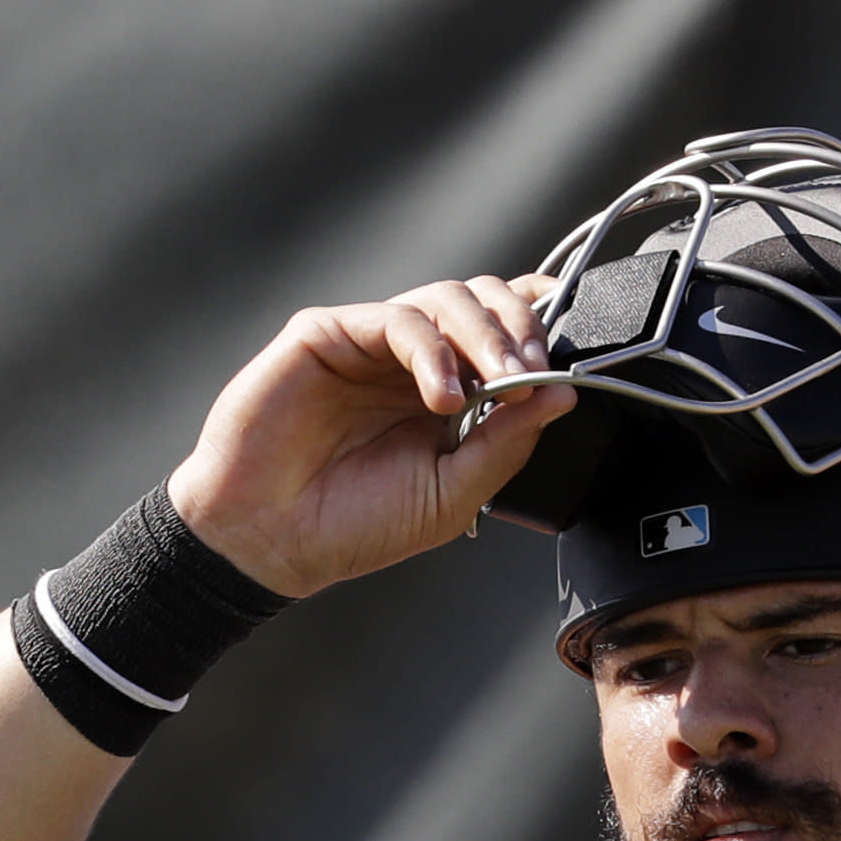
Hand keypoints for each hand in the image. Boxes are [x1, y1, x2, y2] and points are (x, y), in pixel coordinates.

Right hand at [165, 276, 575, 598]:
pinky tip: (445, 397)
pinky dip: (432, 350)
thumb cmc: (351, 525)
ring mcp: (368, 343)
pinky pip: (395, 318)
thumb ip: (505, 445)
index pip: (501, 333)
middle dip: (521, 330)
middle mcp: (409, 360)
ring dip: (486, 336)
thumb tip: (561, 395)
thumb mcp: (452, 496)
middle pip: (481, 301)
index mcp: (444, 393)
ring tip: (500, 386)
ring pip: (445, 298)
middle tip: (534, 374)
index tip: (570, 349)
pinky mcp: (327, 333)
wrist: (270, 542)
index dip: (539, 324)